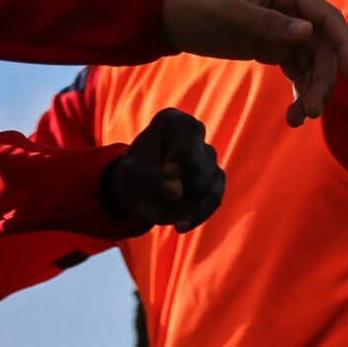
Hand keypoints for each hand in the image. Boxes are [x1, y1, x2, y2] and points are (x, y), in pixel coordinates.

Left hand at [101, 107, 224, 232]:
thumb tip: (176, 191)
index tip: (170, 173)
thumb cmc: (134, 174)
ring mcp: (208, 155)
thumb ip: (150, 179)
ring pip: (206, 183)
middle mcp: (195, 133)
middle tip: (158, 196)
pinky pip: (215, 198)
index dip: (180, 153)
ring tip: (159, 209)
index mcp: (172, 120)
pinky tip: (180, 226)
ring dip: (186, 203)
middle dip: (179, 185)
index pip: (187, 131)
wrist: (140, 190)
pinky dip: (199, 214)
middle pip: (197, 163)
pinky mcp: (216, 178)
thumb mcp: (132, 175)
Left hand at [160, 0, 347, 123]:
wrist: (167, 11)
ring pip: (313, 63)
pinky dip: (299, 92)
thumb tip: (308, 31)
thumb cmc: (195, 3)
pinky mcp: (273, 46)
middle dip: (322, 80)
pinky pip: (297, 71)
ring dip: (311, 91)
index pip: (326, 17)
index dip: (345, 46)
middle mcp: (290, 7)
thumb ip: (267, 23)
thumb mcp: (227, 13)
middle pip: (323, 47)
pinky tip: (293, 115)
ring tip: (298, 119)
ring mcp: (283, 27)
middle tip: (310, 112)